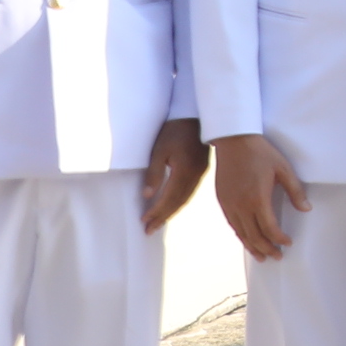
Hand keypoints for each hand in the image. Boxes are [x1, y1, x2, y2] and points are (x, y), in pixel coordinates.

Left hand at [140, 118, 208, 232]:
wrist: (195, 114)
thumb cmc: (174, 130)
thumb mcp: (159, 150)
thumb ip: (154, 173)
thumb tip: (147, 195)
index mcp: (185, 170)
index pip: (169, 197)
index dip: (156, 211)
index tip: (144, 221)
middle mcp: (196, 175)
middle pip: (178, 202)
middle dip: (163, 217)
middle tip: (149, 230)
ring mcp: (201, 172)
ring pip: (185, 198)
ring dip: (171, 212)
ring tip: (158, 223)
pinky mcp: (202, 169)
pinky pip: (190, 191)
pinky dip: (179, 202)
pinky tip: (172, 206)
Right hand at [212, 133, 309, 259]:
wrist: (233, 141)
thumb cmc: (261, 153)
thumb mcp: (283, 169)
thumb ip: (295, 191)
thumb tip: (306, 209)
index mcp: (257, 199)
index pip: (269, 228)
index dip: (279, 239)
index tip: (288, 243)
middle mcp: (241, 206)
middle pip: (254, 236)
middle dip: (267, 249)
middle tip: (277, 257)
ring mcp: (229, 205)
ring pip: (241, 233)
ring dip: (252, 246)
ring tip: (262, 257)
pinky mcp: (222, 201)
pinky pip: (232, 224)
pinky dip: (241, 235)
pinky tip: (247, 239)